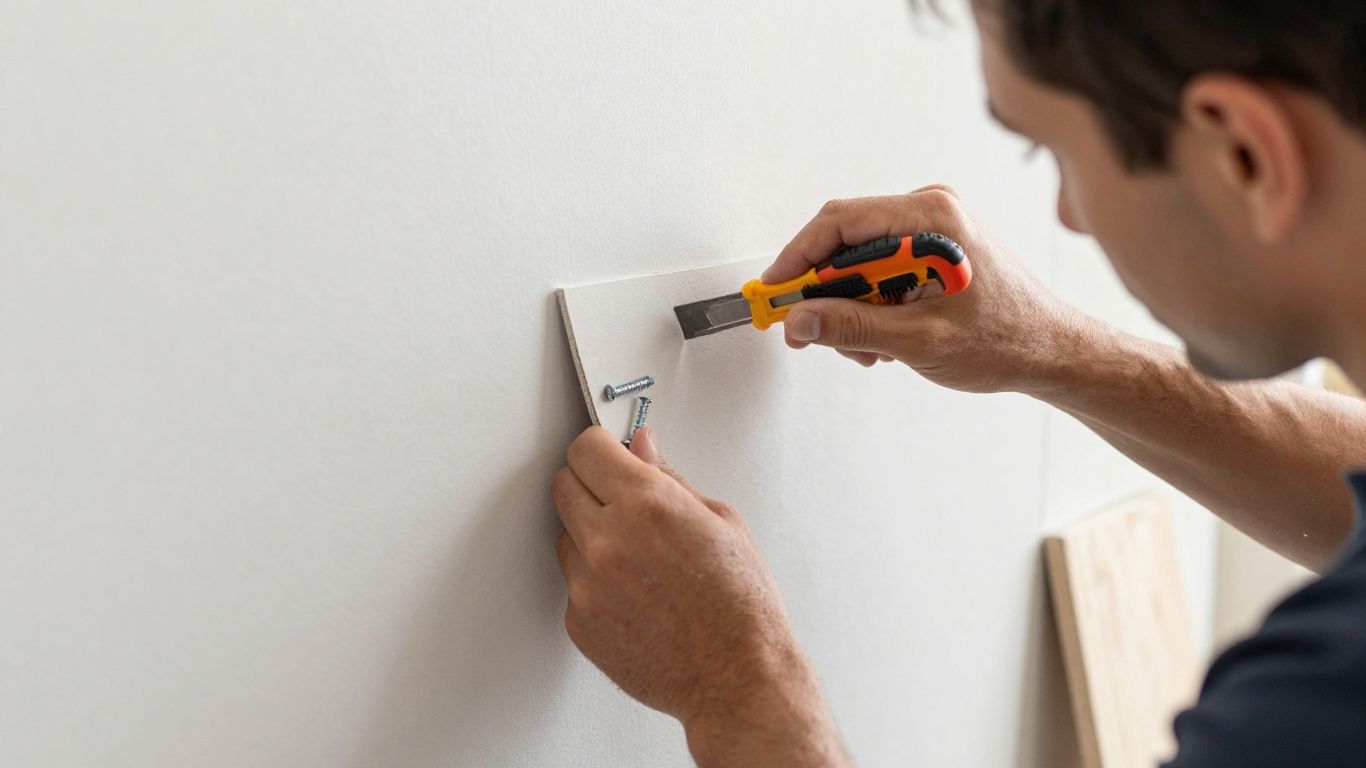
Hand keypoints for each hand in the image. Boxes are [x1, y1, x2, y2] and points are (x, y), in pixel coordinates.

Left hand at [552, 426, 847, 766]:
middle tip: (621, 499)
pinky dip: (595, 581)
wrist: (738, 676)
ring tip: (640, 558)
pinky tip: (636, 593)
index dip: (600, 447)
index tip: (608, 452)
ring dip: (591, 534)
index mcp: (646, 504)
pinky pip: (573, 582)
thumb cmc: (741, 605)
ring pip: (565, 535)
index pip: (586, 449)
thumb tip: (641, 448)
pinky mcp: (578, 620)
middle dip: (590, 484)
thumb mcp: (721, 521)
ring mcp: (587, 584)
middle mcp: (608, 541)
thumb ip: (670, 478)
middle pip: (563, 485)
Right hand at [764, 186, 1081, 393]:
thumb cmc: (1008, 339)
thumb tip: (800, 320)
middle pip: (845, 240)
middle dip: (825, 292)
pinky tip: (886, 336)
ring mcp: (932, 227)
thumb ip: (852, 328)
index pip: (839, 222)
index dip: (797, 258)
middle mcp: (930, 211)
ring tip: (868, 348)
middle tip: (813, 332)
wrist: (1052, 350)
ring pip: (858, 259)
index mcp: (931, 218)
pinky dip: (870, 303)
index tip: (774, 291)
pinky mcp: (933, 246)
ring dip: (850, 305)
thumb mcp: (919, 341)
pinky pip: (879, 266)